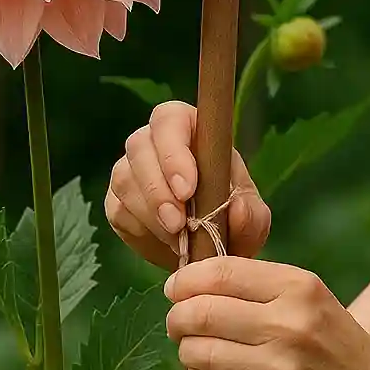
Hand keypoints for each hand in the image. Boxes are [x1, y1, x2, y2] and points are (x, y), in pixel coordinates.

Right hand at [104, 101, 272, 270]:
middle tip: (178, 224)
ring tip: (177, 240)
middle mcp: (154, 142)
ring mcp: (131, 170)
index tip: (188, 190)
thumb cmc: (233, 219)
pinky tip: (163, 243)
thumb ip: (249, 215)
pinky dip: (140, 230)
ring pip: (125, 180)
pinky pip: (117, 210)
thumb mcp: (252, 220)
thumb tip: (235, 209)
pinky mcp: (117, 201)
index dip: (173, 150)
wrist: (211, 250)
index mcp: (190, 129)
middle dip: (157, 189)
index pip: (170, 119)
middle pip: (139, 147)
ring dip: (149, 213)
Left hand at [165, 256, 369, 369]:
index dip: (186, 279)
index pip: (222, 273)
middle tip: (177, 321)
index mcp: (300, 289)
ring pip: (198, 352)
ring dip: (188, 349)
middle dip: (178, 317)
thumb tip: (192, 279)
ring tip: (197, 348)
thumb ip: (259, 284)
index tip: (174, 287)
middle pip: (201, 313)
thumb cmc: (336, 345)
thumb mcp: (312, 299)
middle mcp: (288, 327)